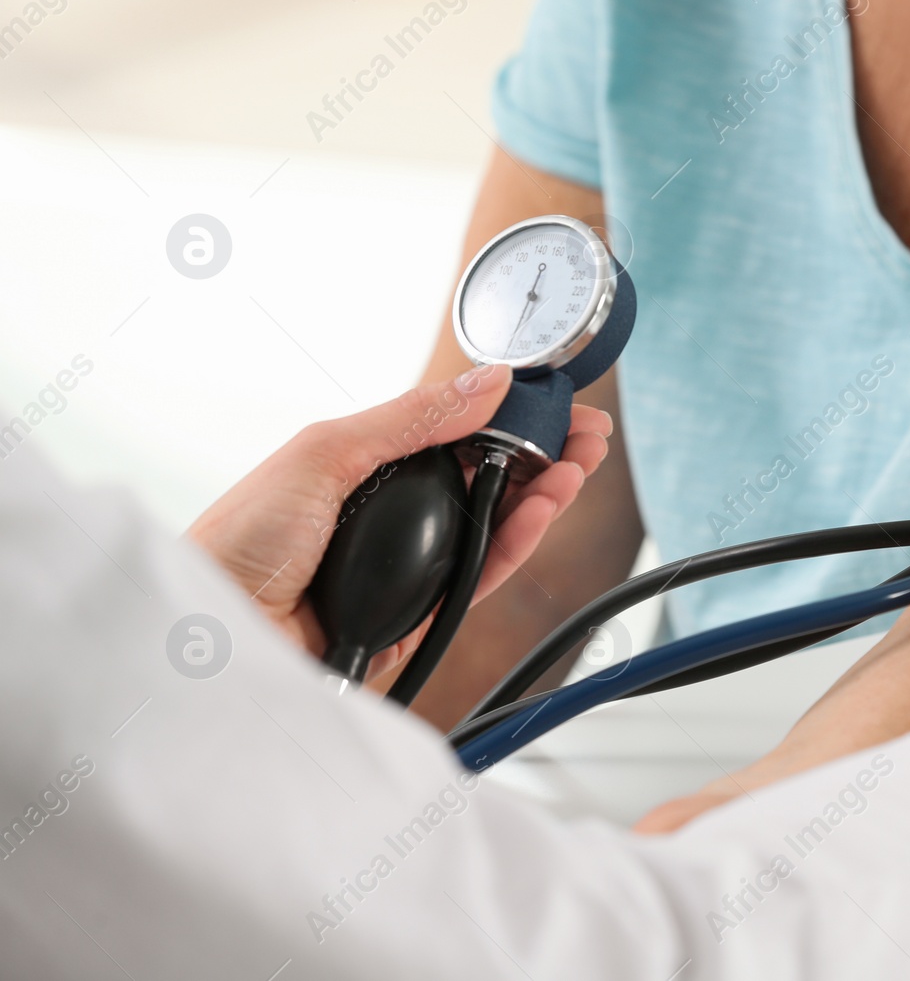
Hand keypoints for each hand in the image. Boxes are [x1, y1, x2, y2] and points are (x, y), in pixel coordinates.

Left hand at [186, 365, 611, 678]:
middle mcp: (396, 511)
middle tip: (587, 434)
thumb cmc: (239, 543)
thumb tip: (485, 381)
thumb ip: (412, 418)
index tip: (552, 400)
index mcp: (367, 465)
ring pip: (496, 523)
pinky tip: (542, 510)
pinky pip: (485, 573)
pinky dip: (520, 540)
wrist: (216, 634)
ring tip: (576, 467)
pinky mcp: (426, 612)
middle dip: (542, 453)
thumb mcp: (324, 453)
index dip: (509, 415)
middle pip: (488, 476)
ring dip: (542, 493)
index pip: (456, 431)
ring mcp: (414, 561)